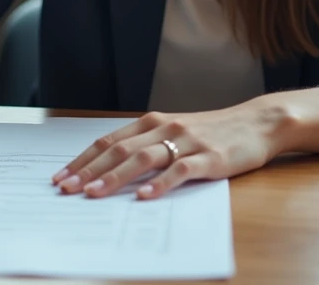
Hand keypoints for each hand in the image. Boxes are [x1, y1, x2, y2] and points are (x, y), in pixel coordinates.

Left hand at [51, 101, 289, 199]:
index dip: (82, 159)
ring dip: (115, 177)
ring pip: (143, 158)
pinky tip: (145, 196)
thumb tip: (111, 171)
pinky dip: (160, 184)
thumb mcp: (175, 132)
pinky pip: (180, 171)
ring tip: (94, 194)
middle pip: (119, 149)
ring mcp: (187, 142)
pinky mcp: (209, 158)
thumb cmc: (213, 132)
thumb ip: (148, 146)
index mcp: (152, 121)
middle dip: (88, 170)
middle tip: (65, 189)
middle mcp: (165, 127)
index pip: (108, 140)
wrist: (257, 122)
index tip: (61, 176)